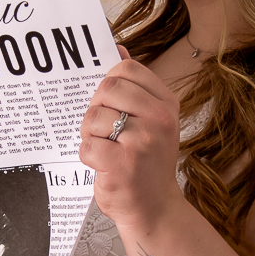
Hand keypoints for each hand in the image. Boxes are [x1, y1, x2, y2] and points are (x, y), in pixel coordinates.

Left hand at [79, 50, 185, 233]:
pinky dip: (88, 156)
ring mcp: (142, 142)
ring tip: (106, 149)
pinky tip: (103, 165)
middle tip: (105, 130)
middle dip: (97, 109)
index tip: (113, 104)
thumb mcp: (151, 120)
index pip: (127, 69)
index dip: (110, 84)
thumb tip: (118, 46)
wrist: (154, 208)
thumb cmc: (147, 163)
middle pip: (107, 89)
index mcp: (166, 104)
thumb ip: (134, 86)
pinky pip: (88, 146)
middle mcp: (159, 120)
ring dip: (90, 135)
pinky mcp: (122, 165)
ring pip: (93, 118)